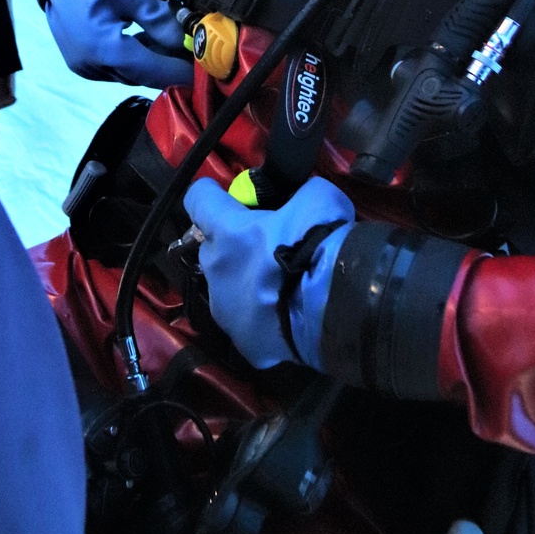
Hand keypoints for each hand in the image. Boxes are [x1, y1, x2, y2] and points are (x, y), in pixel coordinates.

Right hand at [40, 0, 191, 87]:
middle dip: (168, 66)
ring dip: (153, 62)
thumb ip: (157, 17)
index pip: (151, 70)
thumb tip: (184, 40)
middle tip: (192, 53)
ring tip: (173, 45)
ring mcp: (88, 70)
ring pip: (131, 74)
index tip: (203, 72)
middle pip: (143, 75)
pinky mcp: (86, 67)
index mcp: (104, 49)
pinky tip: (149, 43)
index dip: (179, 73)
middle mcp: (95, 67)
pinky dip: (136, 59)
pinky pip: (118, 70)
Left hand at [183, 176, 353, 369]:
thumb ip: (301, 192)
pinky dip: (261, 313)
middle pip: (213, 245)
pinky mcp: (242, 341)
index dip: (210, 194)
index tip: (226, 196)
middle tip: (267, 243)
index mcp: (228, 232)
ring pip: (227, 284)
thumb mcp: (320, 201)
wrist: (336, 316)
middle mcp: (217, 269)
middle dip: (234, 242)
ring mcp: (225, 309)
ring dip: (245, 279)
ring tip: (279, 283)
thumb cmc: (319, 252)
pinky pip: (246, 319)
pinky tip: (287, 312)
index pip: (198, 199)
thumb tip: (301, 197)